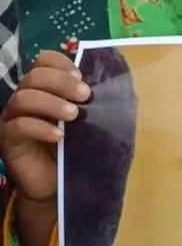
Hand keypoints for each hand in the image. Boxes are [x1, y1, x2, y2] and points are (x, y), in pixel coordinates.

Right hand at [0, 51, 90, 204]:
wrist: (55, 184)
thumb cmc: (71, 149)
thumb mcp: (83, 122)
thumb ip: (86, 103)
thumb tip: (107, 86)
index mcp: (42, 88)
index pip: (43, 61)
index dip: (60, 64)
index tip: (81, 77)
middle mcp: (24, 97)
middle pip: (34, 76)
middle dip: (61, 82)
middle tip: (84, 96)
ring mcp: (12, 117)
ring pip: (23, 98)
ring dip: (51, 102)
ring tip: (74, 115)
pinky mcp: (7, 139)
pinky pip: (18, 126)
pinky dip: (40, 127)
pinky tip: (59, 135)